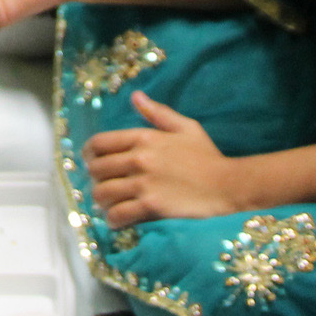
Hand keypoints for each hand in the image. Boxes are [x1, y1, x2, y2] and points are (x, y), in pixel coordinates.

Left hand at [87, 91, 248, 227]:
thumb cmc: (207, 156)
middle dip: (95, 180)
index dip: (88, 155)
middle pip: (96, 170)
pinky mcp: (151, 206)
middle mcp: (139, 159)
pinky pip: (117, 215)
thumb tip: (135, 96)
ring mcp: (144, 183)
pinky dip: (113, 219)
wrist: (228, 184)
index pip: (98, 143)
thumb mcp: (185, 127)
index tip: (92, 163)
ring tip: (111, 204)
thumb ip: (157, 112)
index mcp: (143, 137)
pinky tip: (120, 219)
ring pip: (101, 194)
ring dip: (102, 202)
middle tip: (104, 186)